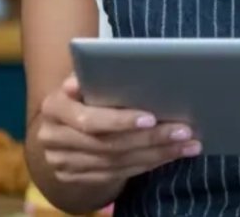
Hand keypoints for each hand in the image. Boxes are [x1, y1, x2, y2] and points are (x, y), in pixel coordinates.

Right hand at [33, 74, 198, 185]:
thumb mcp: (86, 79)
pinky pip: (117, 174)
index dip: (120, 121)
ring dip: (157, 154)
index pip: (88, 119)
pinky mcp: (73, 177)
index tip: (151, 117)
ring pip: (116, 162)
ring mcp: (61, 162)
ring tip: (188, 144)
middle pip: (108, 144)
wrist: (62, 124)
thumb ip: (98, 75)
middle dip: (150, 138)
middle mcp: (52, 137)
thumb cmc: (85, 93)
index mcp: (54, 107)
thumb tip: (115, 62)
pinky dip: (148, 164)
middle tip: (184, 131)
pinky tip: (171, 154)